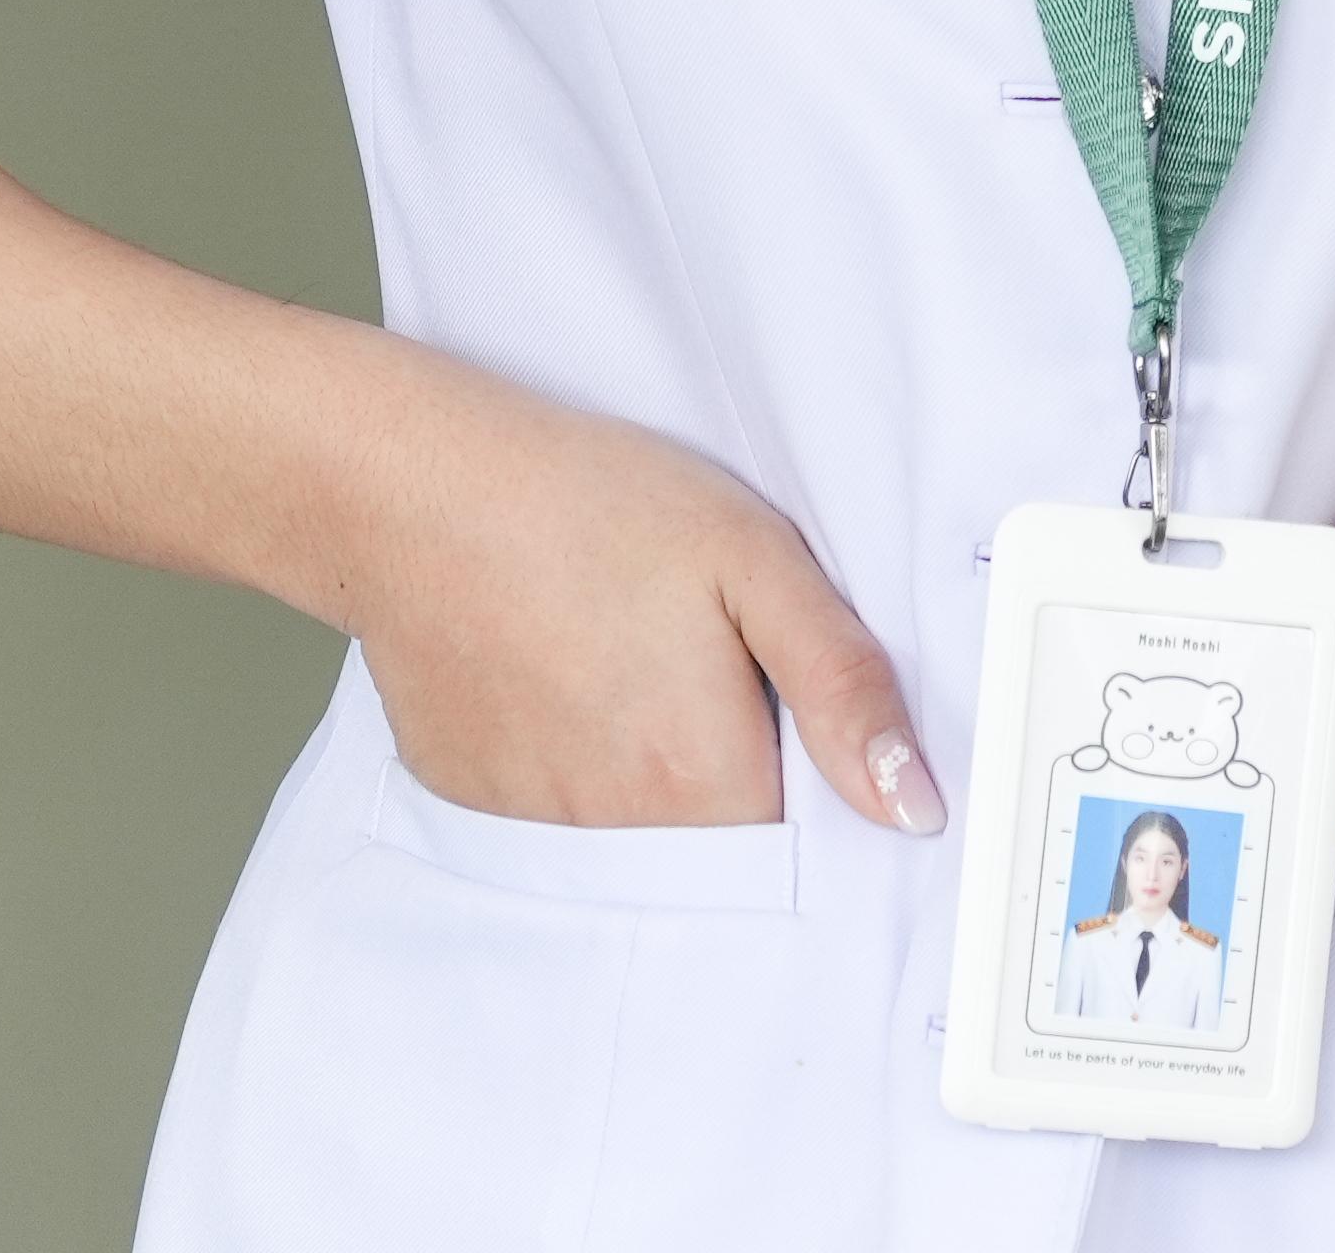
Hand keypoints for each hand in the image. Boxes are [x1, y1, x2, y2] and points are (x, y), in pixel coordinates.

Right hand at [323, 358, 936, 836]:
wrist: (420, 488)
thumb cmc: (592, 506)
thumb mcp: (759, 563)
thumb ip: (846, 691)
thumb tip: (914, 809)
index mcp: (698, 783)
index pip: (799, 844)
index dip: (813, 780)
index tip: (791, 712)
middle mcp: (610, 831)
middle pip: (713, 845)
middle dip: (729, 772)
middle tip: (698, 663)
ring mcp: (528, 823)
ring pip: (631, 830)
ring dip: (647, 768)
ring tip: (626, 655)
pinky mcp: (469, 799)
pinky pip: (551, 812)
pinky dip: (570, 760)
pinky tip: (561, 673)